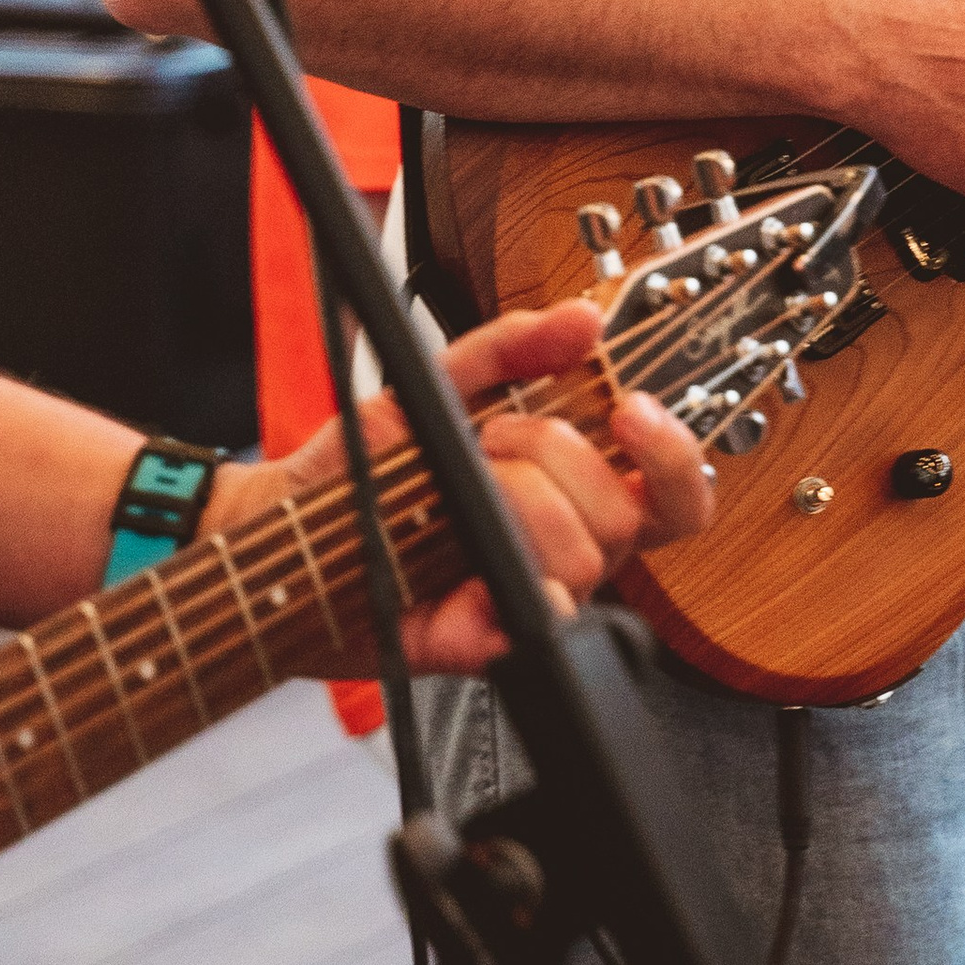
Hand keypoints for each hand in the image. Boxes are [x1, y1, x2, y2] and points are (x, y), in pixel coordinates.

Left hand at [212, 298, 711, 677]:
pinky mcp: (484, 645)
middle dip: (560, 455)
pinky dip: (501, 592)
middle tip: (498, 434)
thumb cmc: (372, 467)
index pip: (673, 492)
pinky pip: (527, 627)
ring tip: (464, 484)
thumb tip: (582, 319)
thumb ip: (510, 346)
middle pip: (628, 516)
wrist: (290, 532)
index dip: (674, 455)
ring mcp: (528, 598)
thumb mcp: (437, 383)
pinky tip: (465, 568)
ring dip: (519, 501)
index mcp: (576, 492)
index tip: (630, 409)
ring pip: (582, 561)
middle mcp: (565, 549)